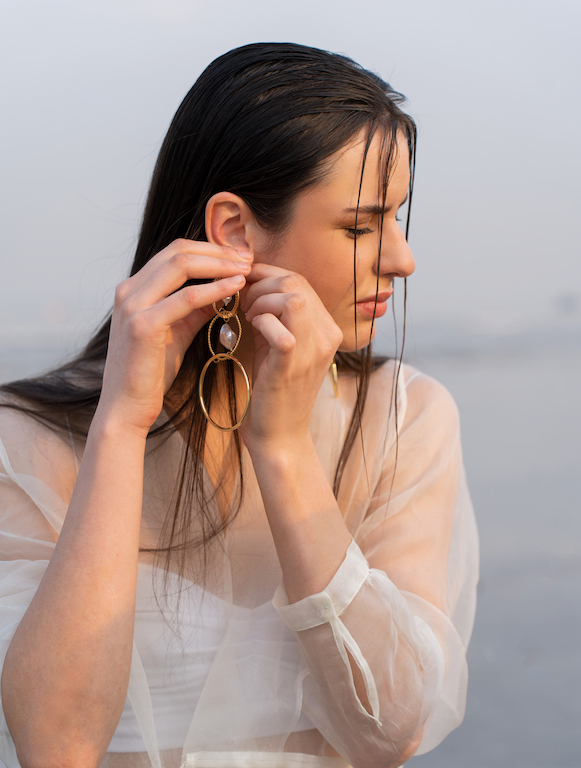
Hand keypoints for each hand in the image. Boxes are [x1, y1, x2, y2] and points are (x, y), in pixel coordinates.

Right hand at [97, 239, 252, 434]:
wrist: (127, 407)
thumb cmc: (151, 373)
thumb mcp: (177, 331)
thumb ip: (194, 309)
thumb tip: (222, 291)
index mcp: (134, 289)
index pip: (174, 252)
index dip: (210, 250)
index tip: (239, 257)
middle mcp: (129, 290)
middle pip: (178, 251)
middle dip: (218, 251)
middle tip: (248, 258)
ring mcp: (133, 305)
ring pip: (181, 265)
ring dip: (219, 264)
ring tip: (246, 268)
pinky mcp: (143, 325)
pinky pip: (186, 297)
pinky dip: (214, 289)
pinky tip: (235, 288)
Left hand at [241, 263, 342, 451]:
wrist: (280, 433)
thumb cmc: (274, 387)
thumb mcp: (279, 342)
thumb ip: (273, 313)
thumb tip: (250, 280)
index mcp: (328, 327)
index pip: (299, 280)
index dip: (266, 274)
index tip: (244, 285)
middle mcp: (328, 335)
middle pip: (295, 282)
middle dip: (260, 285)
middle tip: (243, 303)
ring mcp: (313, 350)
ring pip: (292, 297)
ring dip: (260, 301)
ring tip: (248, 317)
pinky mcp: (293, 365)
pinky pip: (281, 327)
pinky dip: (261, 321)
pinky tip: (252, 330)